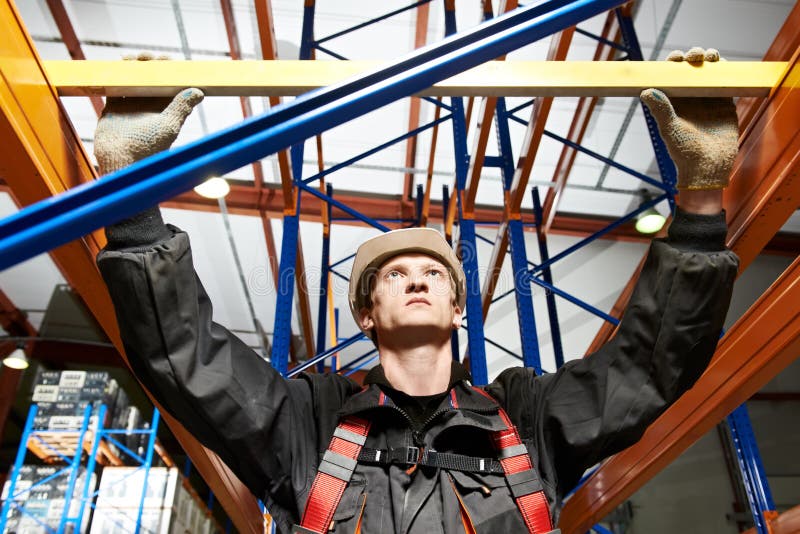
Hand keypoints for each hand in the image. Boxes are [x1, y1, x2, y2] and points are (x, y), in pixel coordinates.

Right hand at [94, 52, 203, 174]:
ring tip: (132, 59)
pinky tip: (117, 67)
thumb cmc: (149, 148)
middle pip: (152, 78)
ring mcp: (132, 105)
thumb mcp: (168, 126)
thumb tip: (199, 91)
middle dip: (150, 65)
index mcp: (166, 109)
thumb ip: (181, 108)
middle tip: (146, 57)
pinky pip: (116, 86)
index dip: (170, 71)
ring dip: (133, 67)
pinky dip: (116, 76)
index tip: (167, 60)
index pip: (171, 84)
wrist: (121, 160)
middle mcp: (150, 106)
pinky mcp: (114, 106)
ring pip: (134, 79)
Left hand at [640, 47, 738, 189]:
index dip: (672, 63)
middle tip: (696, 54)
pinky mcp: (724, 102)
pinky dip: (726, 71)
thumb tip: (645, 91)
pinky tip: (724, 65)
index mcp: (671, 101)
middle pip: (690, 69)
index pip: (670, 76)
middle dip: (693, 56)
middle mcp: (688, 97)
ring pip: (708, 71)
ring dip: (710, 59)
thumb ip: (661, 110)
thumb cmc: (684, 152)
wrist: (709, 167)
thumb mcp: (670, 129)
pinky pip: (725, 81)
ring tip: (711, 56)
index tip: (675, 58)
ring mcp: (707, 98)